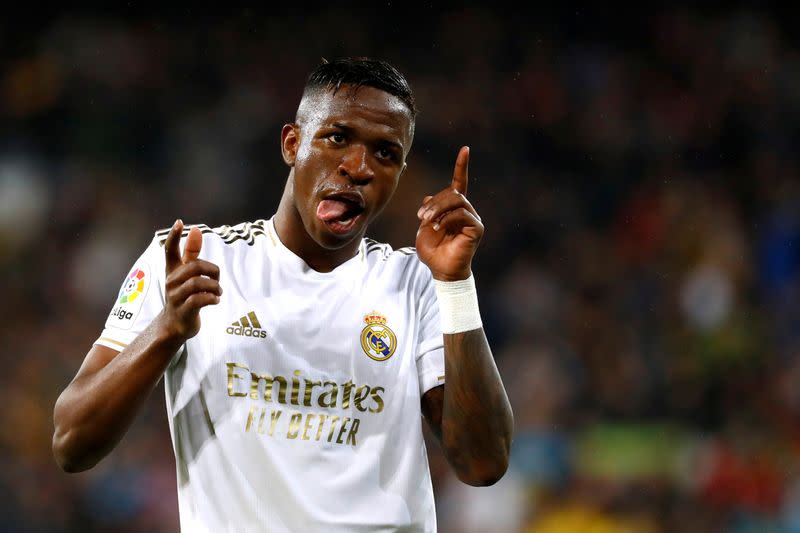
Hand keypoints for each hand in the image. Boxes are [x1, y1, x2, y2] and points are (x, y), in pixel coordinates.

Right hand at [158, 220, 221, 340]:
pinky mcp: (183, 310)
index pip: (169, 250)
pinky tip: (215, 300)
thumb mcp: (186, 274)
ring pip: (198, 283)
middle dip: (213, 271)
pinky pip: (200, 299)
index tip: (180, 222)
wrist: (175, 325)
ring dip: (215, 287)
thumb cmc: (183, 295)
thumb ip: (192, 253)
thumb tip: (196, 229)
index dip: (174, 235)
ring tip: (218, 292)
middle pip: (195, 266)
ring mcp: (175, 297)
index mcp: (172, 270)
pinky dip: (212, 298)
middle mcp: (171, 282)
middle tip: (217, 280)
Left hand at [416, 146, 483, 280]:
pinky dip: (446, 219)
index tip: (465, 149)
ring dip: (438, 209)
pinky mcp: (476, 228)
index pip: (460, 183)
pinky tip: (438, 228)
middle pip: (452, 192)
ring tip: (427, 221)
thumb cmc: (433, 251)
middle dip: (434, 202)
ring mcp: (473, 219)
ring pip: (457, 200)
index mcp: (454, 208)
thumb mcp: (424, 227)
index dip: (462, 166)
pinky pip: (462, 214)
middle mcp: (466, 211)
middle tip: (421, 215)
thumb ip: (428, 210)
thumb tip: (429, 196)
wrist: (440, 270)